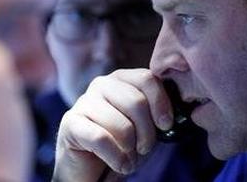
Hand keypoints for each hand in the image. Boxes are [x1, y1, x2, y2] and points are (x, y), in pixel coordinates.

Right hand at [52, 69, 172, 181]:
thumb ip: (157, 111)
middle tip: (143, 148)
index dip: (161, 103)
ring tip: (128, 158)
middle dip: (147, 133)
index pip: (147, 78)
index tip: (166, 125)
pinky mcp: (70, 123)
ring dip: (130, 150)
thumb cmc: (121, 144)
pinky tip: (118, 164)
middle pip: (136, 102)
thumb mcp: (145, 125)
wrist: (91, 168)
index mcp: (121, 79)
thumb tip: (175, 112)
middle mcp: (101, 84)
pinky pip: (102, 139)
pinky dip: (116, 158)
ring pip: (121, 125)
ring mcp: (83, 101)